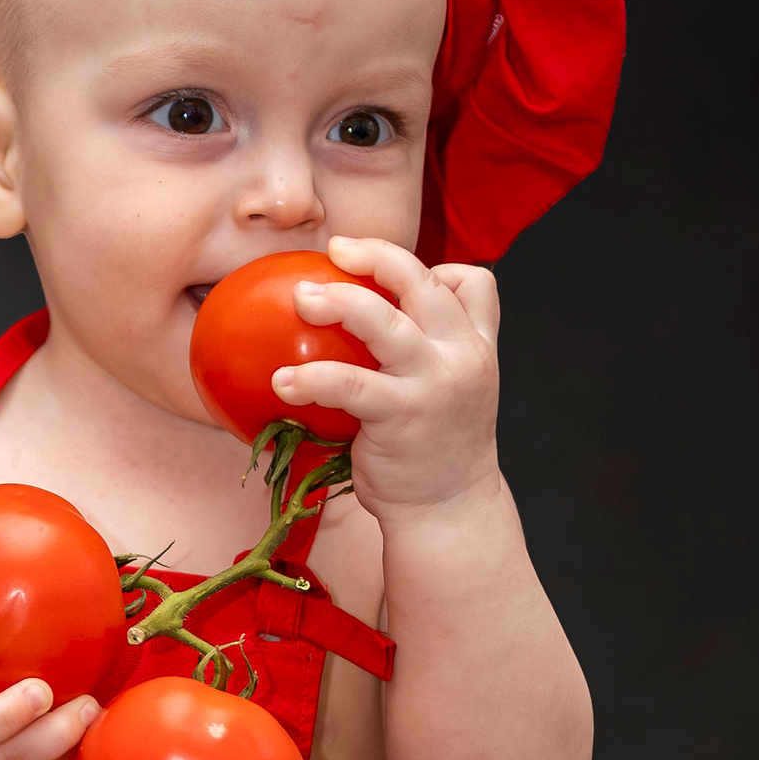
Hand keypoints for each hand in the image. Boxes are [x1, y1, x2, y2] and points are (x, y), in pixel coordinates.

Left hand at [283, 238, 502, 524]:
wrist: (449, 510)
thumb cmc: (435, 450)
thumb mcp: (451, 392)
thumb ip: (428, 355)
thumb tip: (363, 326)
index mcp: (477, 346)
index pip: (474, 283)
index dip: (437, 267)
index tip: (392, 270)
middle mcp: (462, 356)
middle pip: (423, 283)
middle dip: (377, 255)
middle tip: (336, 248)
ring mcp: (434, 383)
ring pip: (384, 321)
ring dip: (337, 302)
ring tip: (301, 298)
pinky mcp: (402, 414)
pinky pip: (349, 383)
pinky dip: (311, 377)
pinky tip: (281, 381)